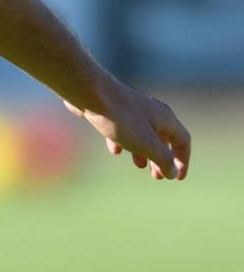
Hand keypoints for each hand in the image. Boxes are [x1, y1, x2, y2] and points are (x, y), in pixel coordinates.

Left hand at [64, 84, 190, 180]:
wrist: (89, 93)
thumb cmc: (121, 118)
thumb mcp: (147, 144)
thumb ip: (163, 159)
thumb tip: (172, 172)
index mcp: (165, 118)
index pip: (183, 141)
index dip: (182, 161)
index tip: (177, 178)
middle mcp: (152, 111)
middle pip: (163, 138)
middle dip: (161, 158)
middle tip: (157, 177)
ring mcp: (131, 109)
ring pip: (142, 134)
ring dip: (143, 152)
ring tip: (139, 166)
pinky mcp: (112, 109)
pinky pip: (123, 128)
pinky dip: (123, 141)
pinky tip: (115, 151)